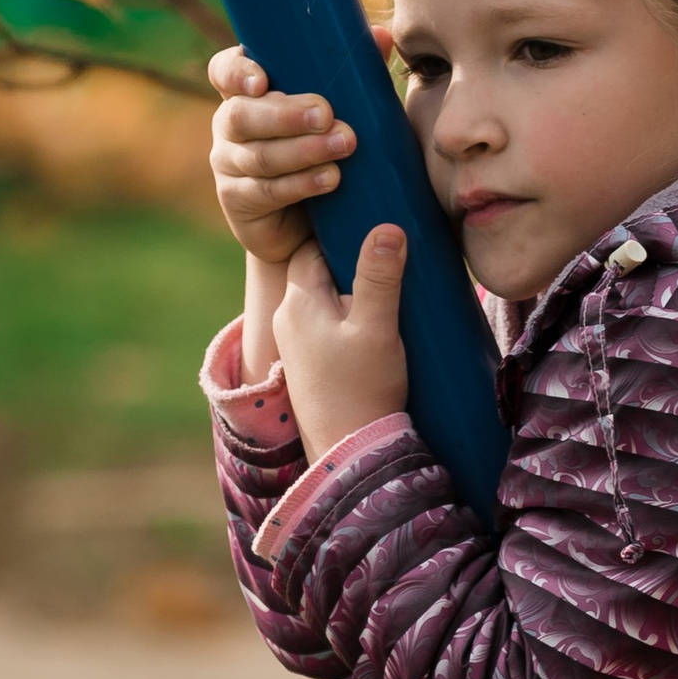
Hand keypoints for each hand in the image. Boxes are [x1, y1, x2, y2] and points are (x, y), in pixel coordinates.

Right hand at [208, 43, 356, 265]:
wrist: (324, 217)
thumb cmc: (331, 149)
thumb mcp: (346, 110)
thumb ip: (357, 73)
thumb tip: (380, 35)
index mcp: (249, 93)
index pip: (224, 71)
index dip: (236, 72)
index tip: (262, 80)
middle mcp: (231, 126)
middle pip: (240, 115)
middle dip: (285, 115)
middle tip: (326, 114)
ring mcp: (229, 165)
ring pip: (258, 155)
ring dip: (303, 150)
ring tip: (344, 145)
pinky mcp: (238, 201)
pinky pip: (265, 191)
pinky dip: (300, 184)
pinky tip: (329, 178)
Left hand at [274, 225, 408, 456]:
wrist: (350, 451)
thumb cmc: (363, 388)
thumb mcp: (376, 327)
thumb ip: (380, 276)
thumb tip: (387, 228)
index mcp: (298, 303)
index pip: (312, 247)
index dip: (342, 235)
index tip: (373, 227)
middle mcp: (288, 319)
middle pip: (317, 272)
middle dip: (350, 261)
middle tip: (389, 255)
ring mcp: (296, 344)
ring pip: (324, 299)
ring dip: (352, 290)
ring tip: (389, 287)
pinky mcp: (310, 364)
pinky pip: (327, 323)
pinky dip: (349, 315)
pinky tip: (376, 322)